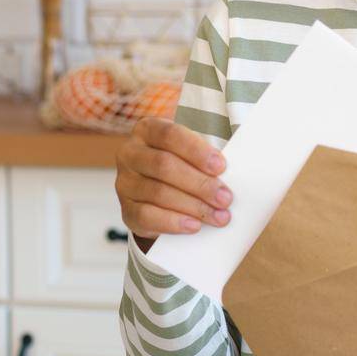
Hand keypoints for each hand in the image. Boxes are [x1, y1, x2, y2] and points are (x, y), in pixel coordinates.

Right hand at [115, 117, 232, 251]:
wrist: (158, 194)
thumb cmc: (182, 165)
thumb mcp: (190, 152)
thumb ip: (205, 158)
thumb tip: (231, 175)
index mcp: (148, 130)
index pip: (170, 135)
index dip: (196, 151)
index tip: (221, 167)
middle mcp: (130, 153)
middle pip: (164, 165)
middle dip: (199, 183)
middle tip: (225, 198)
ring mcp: (124, 183)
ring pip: (157, 193)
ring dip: (193, 206)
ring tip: (219, 216)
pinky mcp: (126, 210)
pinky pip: (147, 216)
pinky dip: (173, 222)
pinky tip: (194, 226)